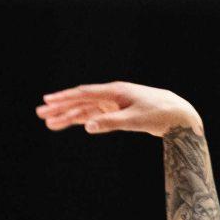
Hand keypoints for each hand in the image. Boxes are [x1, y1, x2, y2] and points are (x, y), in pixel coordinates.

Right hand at [37, 81, 203, 137]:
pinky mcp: (119, 112)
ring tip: (49, 123)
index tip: (47, 102)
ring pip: (86, 110)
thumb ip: (110, 123)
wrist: (179, 114)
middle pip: (81, 101)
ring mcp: (115, 104)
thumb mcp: (134, 120)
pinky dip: (83, 120)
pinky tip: (72, 123)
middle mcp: (112, 96)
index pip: (84, 95)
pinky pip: (96, 116)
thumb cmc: (159, 114)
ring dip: (68, 116)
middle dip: (60, 108)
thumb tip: (87, 127)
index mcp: (115, 92)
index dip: (64, 98)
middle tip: (40, 113)